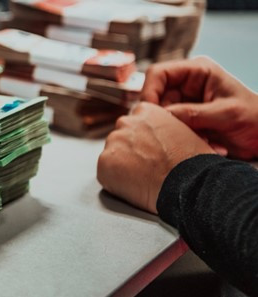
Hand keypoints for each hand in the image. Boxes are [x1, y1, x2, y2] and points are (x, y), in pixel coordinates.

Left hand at [97, 102, 214, 213]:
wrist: (188, 185)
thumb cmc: (193, 163)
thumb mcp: (185, 132)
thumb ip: (165, 129)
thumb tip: (161, 137)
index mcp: (146, 111)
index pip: (135, 122)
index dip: (143, 139)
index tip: (150, 150)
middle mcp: (126, 122)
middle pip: (121, 137)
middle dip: (130, 150)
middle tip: (146, 167)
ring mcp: (113, 142)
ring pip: (112, 154)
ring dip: (122, 165)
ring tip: (142, 178)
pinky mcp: (104, 162)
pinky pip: (105, 172)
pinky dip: (115, 181)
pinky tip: (133, 186)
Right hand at [142, 56, 257, 159]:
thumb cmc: (255, 118)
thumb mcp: (226, 113)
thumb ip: (193, 113)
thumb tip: (161, 115)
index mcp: (197, 71)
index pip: (158, 74)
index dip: (149, 91)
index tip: (150, 113)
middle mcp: (187, 84)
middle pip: (156, 96)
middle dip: (164, 116)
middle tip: (175, 133)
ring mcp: (185, 102)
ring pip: (162, 115)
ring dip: (175, 130)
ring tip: (200, 139)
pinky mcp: (186, 120)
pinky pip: (171, 128)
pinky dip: (181, 138)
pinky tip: (204, 143)